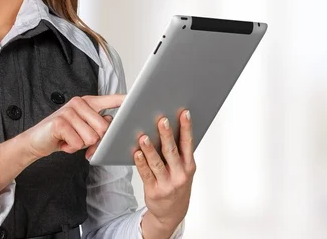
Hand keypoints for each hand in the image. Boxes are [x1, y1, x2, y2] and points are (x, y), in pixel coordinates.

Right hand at [23, 94, 124, 159]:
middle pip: (103, 127)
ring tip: (70, 139)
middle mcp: (79, 103)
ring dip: (81, 145)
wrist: (36, 141)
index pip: (110, 100)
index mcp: (88, 102)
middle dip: (94, 140)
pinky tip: (63, 143)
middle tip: (79, 140)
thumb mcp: (83, 128)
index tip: (135, 97)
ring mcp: (68, 111)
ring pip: (91, 137)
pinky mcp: (59, 122)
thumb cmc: (63, 134)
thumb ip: (98, 124)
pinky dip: (71, 148)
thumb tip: (110, 124)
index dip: (123, 100)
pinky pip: (77, 143)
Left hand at [135, 109, 195, 233]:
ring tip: (144, 137)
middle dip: (167, 135)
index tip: (184, 113)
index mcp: (189, 166)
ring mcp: (167, 184)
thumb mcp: (184, 170)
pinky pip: (146, 174)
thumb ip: (178, 152)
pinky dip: (141, 163)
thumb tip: (169, 127)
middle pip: (172, 151)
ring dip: (150, 149)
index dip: (186, 127)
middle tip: (162, 120)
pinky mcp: (154, 190)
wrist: (172, 213)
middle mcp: (180, 174)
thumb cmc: (177, 185)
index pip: (188, 143)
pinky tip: (137, 153)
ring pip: (157, 163)